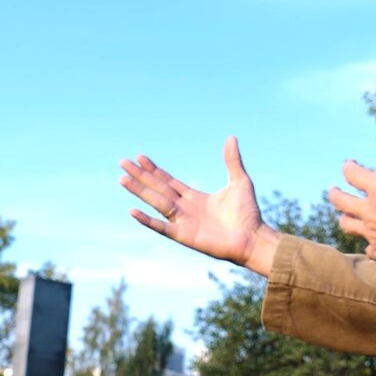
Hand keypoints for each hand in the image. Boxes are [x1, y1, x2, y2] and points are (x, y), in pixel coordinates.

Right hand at [119, 136, 277, 276]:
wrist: (253, 238)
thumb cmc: (248, 214)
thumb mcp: (240, 181)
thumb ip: (232, 161)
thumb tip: (231, 137)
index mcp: (195, 197)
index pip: (168, 181)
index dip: (154, 170)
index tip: (140, 157)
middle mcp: (185, 209)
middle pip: (157, 188)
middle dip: (141, 176)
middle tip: (123, 163)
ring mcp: (183, 222)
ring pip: (156, 203)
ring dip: (139, 191)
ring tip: (122, 179)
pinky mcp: (184, 236)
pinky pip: (162, 227)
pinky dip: (147, 220)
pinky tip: (133, 211)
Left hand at [327, 145, 375, 276]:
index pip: (353, 173)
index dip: (349, 167)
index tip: (349, 165)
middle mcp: (371, 210)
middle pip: (340, 200)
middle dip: (335, 194)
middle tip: (332, 191)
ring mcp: (372, 233)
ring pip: (347, 225)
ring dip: (345, 219)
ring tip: (345, 217)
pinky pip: (368, 249)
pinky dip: (369, 246)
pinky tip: (373, 246)